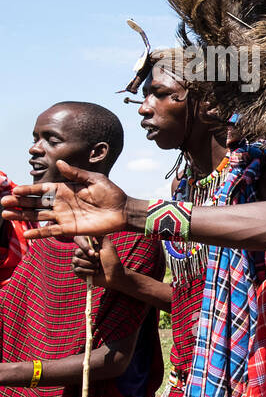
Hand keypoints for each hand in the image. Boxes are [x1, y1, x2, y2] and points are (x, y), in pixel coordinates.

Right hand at [2, 160, 129, 239]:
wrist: (123, 211)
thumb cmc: (111, 194)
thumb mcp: (94, 179)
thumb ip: (76, 173)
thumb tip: (59, 163)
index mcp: (64, 190)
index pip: (41, 189)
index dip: (28, 190)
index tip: (14, 190)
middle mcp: (60, 203)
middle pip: (35, 203)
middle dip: (19, 203)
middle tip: (3, 202)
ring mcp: (64, 216)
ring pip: (38, 216)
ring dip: (22, 216)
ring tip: (6, 215)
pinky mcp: (70, 229)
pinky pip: (51, 231)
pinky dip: (39, 233)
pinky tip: (26, 234)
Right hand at [72, 236, 122, 289]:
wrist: (114, 275)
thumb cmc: (113, 260)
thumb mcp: (109, 247)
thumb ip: (101, 236)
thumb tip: (94, 226)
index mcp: (88, 245)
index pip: (78, 239)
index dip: (84, 246)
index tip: (94, 252)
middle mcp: (82, 252)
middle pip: (77, 252)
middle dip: (90, 258)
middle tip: (99, 260)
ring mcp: (79, 261)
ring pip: (76, 261)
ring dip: (90, 265)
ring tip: (98, 267)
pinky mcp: (78, 271)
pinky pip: (77, 269)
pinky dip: (88, 272)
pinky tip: (95, 273)